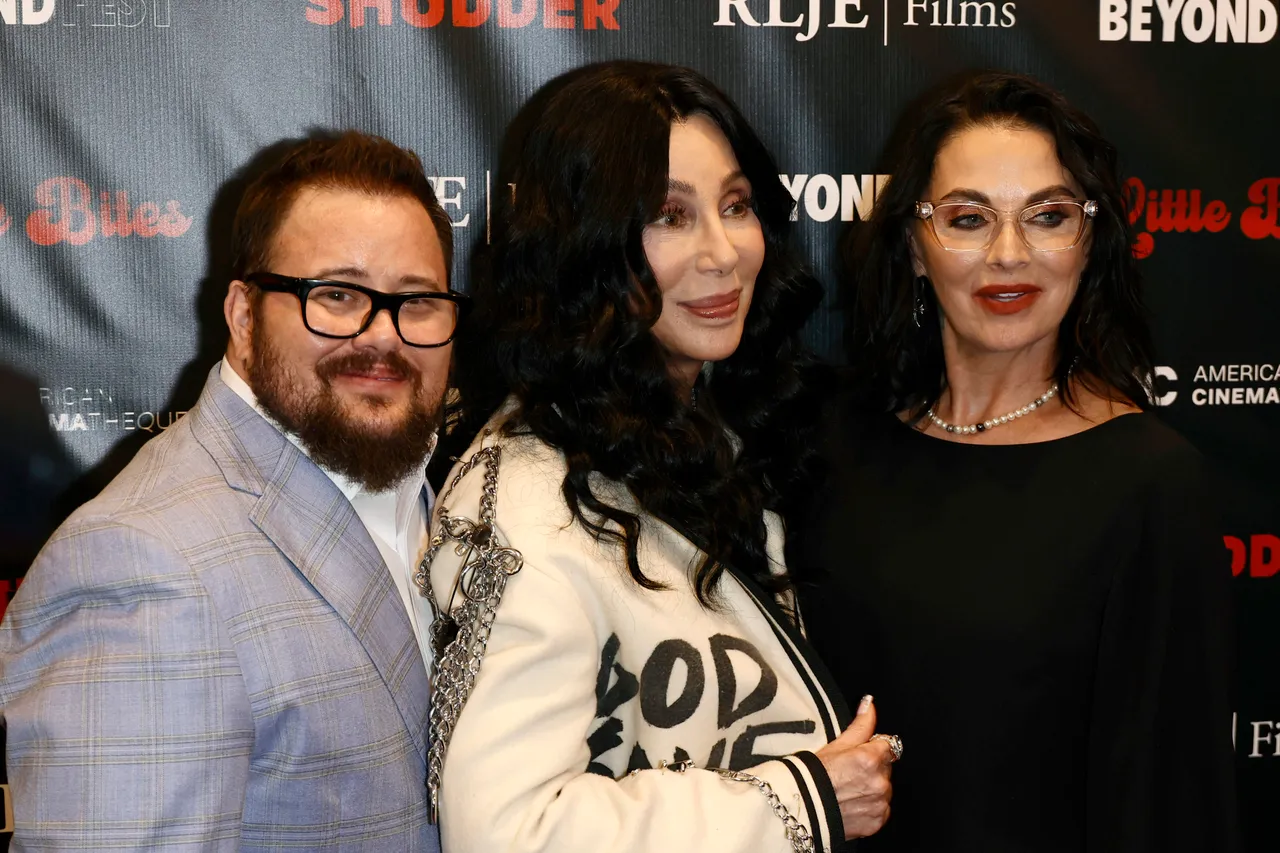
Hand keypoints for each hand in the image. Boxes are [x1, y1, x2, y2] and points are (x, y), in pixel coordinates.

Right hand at [815, 694, 893, 838]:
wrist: (802, 809)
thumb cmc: (814, 775)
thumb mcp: (836, 744)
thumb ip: (860, 724)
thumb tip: (869, 703)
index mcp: (871, 758)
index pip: (887, 745)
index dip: (873, 748)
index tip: (859, 755)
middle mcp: (880, 782)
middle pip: (886, 768)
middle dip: (874, 768)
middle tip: (849, 774)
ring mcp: (880, 804)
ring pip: (884, 789)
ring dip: (873, 788)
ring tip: (848, 791)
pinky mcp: (877, 821)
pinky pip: (881, 810)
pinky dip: (870, 807)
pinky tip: (852, 805)